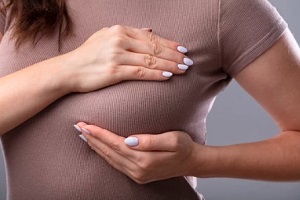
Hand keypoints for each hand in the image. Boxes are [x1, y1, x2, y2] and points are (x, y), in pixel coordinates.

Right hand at [61, 25, 192, 92]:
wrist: (68, 70)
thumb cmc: (87, 55)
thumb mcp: (105, 37)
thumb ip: (127, 34)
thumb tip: (149, 30)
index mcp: (119, 30)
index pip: (151, 37)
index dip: (169, 43)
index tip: (182, 49)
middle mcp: (120, 40)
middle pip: (154, 47)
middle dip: (174, 55)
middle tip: (188, 61)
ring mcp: (117, 55)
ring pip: (150, 59)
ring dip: (170, 65)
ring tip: (183, 69)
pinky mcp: (114, 71)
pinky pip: (141, 72)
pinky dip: (156, 73)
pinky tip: (168, 76)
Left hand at [75, 122, 197, 183]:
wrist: (192, 162)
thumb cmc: (183, 147)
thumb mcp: (172, 140)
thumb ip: (151, 141)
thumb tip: (129, 140)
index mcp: (144, 160)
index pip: (115, 144)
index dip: (99, 134)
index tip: (86, 124)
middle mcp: (137, 169)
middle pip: (108, 152)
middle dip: (92, 139)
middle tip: (78, 127)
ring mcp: (136, 174)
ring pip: (109, 159)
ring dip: (96, 147)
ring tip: (84, 136)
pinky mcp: (137, 175)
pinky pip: (115, 164)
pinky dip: (104, 154)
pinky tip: (99, 148)